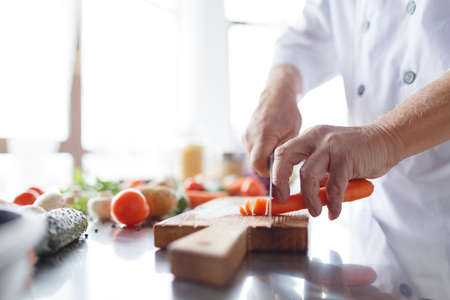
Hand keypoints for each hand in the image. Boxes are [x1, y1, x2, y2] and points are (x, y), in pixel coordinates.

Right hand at [244, 65, 301, 176]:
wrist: (275, 95)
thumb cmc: (287, 113)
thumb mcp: (292, 133)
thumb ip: (284, 152)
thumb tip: (279, 169)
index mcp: (263, 136)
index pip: (257, 164)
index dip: (268, 171)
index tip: (279, 169)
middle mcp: (250, 136)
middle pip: (253, 164)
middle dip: (266, 167)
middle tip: (280, 162)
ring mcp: (245, 135)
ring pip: (251, 158)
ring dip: (263, 160)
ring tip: (276, 151)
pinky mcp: (244, 135)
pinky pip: (250, 151)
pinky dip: (259, 153)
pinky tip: (270, 145)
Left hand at [272, 124, 401, 219]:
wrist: (386, 140)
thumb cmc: (356, 153)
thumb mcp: (330, 161)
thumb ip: (317, 177)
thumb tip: (301, 200)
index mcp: (309, 137)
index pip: (282, 153)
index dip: (275, 175)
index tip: (278, 195)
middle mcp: (316, 138)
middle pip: (285, 157)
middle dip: (280, 181)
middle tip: (284, 200)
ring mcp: (331, 146)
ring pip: (307, 175)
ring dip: (309, 198)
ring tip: (315, 211)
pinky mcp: (346, 157)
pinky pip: (334, 186)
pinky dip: (333, 203)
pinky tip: (334, 212)